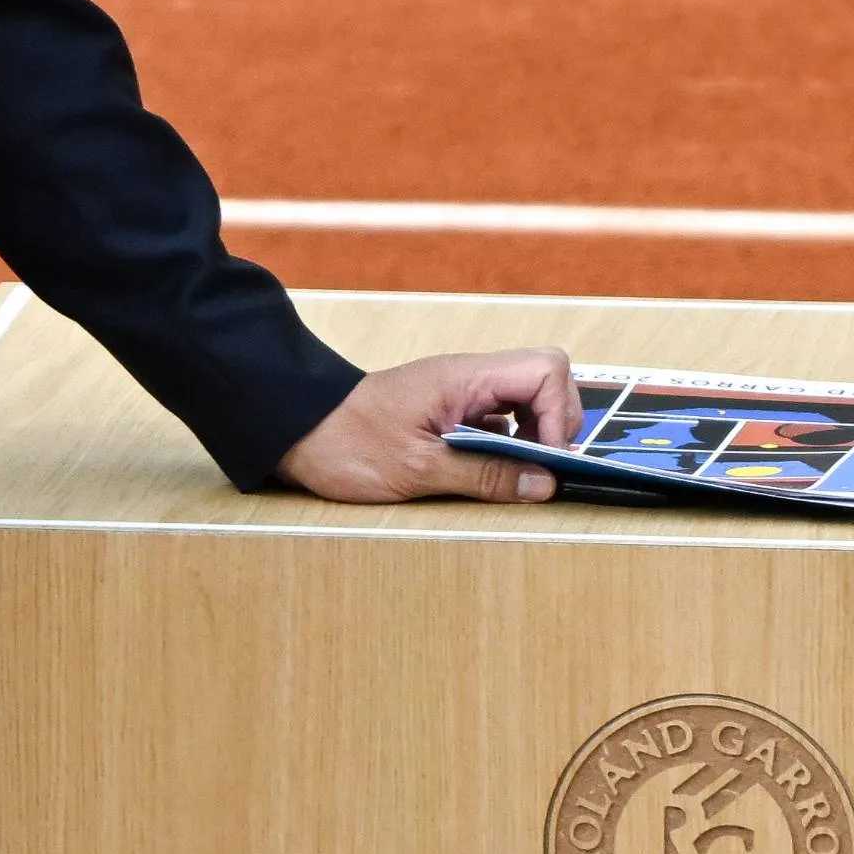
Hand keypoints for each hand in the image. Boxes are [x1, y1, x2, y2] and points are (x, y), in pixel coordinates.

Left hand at [274, 349, 579, 502]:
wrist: (295, 429)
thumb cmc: (347, 443)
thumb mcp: (418, 469)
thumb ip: (485, 475)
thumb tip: (544, 484)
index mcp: (465, 377)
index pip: (546, 369)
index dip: (558, 414)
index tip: (545, 458)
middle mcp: (467, 376)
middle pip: (544, 377)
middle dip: (554, 422)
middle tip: (539, 466)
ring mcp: (458, 392)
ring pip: (523, 398)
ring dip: (532, 435)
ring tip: (517, 473)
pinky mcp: (447, 411)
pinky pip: (497, 416)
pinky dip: (507, 442)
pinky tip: (492, 471)